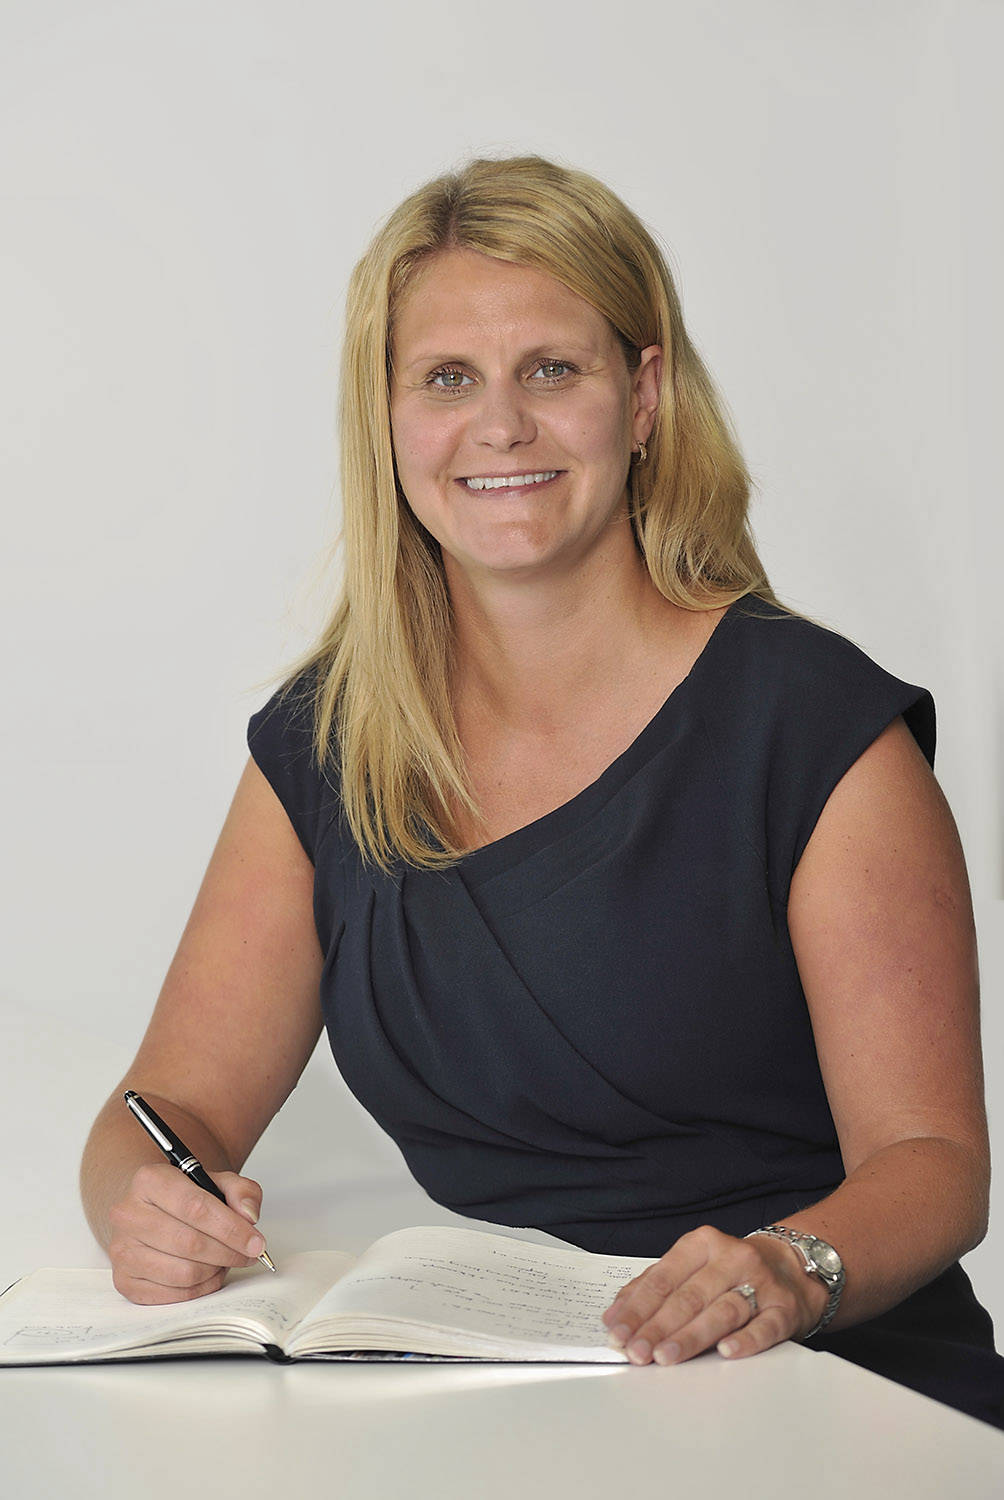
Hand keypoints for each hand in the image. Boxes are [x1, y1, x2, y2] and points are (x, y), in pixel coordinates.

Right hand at [107, 1163, 265, 1304]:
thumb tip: (249, 1216)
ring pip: (182, 1273)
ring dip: (214, 1271)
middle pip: (190, 1244)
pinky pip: (171, 1295)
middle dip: (228, 1253)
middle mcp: (128, 1214)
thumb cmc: (186, 1198)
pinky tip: (208, 1273)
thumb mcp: (217, 1182)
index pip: (196, 1208)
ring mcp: (122, 1249)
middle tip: (247, 1254)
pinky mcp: (123, 1280)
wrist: (153, 1210)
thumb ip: (242, 1191)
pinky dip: (199, 1289)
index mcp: (150, 1180)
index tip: (256, 1242)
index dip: (231, 1229)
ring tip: (225, 1260)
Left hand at [600, 1224, 828, 1364]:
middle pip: (689, 1296)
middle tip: (637, 1352)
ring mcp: (760, 1283)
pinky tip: (726, 1352)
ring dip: (691, 1336)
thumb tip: (616, 1314)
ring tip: (665, 1356)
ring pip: (722, 1310)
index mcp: (702, 1244)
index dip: (638, 1307)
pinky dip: (745, 1340)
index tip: (617, 1331)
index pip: (663, 1277)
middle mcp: (732, 1258)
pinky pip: (764, 1326)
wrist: (792, 1267)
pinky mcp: (784, 1309)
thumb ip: (655, 1286)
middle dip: (658, 1326)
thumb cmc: (730, 1271)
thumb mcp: (693, 1266)